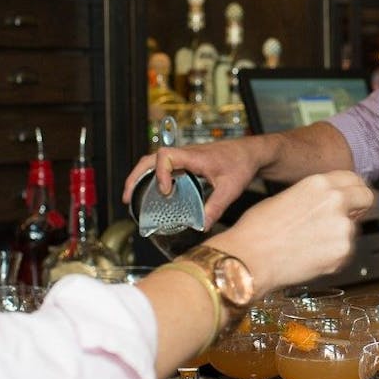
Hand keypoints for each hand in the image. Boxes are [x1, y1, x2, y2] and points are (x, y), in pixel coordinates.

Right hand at [123, 138, 259, 229]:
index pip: (166, 156)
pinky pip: (164, 167)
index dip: (160, 173)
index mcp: (194, 156)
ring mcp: (185, 158)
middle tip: (127, 197)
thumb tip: (201, 226)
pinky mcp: (187, 162)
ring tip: (132, 197)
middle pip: (151, 158)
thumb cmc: (242, 163)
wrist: (251, 152)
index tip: (165, 191)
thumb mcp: (231, 189)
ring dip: (141, 176)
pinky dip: (153, 177)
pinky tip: (153, 193)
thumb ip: (216, 207)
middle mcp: (186, 155)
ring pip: (154, 161)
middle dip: (135, 176)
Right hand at [206, 171, 373, 294]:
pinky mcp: (343, 252)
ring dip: (339, 235)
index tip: (353, 197)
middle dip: (359, 207)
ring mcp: (342, 227)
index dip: (354, 189)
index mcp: (320, 184)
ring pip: (353, 229)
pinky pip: (344, 252)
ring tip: (309, 244)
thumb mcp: (286, 197)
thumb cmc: (257, 231)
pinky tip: (309, 257)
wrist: (248, 259)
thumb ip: (314, 197)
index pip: (354, 179)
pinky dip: (333, 256)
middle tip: (345, 219)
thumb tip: (324, 203)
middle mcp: (336, 201)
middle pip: (366, 198)